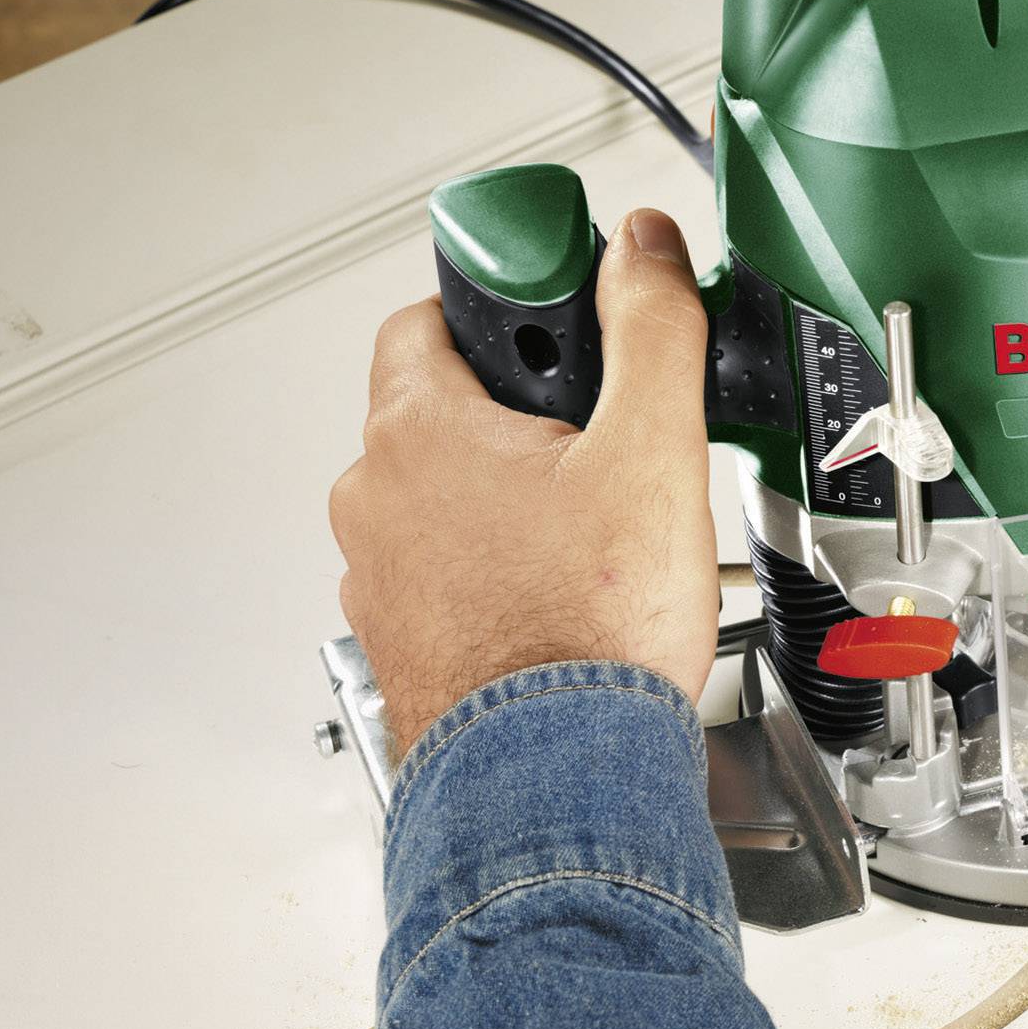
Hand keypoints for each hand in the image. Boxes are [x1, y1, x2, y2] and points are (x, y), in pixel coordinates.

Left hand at [331, 210, 721, 758]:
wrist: (561, 778)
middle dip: (524, 413)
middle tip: (606, 438)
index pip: (427, 318)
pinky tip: (571, 593)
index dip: (502, 311)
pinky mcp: (406, 641)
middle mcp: (377, 500)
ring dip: (513, 498)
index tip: (558, 323)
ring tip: (600, 530)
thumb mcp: (651, 448)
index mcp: (417, 433)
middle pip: (443, 411)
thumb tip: (642, 250)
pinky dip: (502, 569)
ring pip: (448, 499)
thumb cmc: (588, 630)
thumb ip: (649, 329)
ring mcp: (382, 578)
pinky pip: (452, 573)